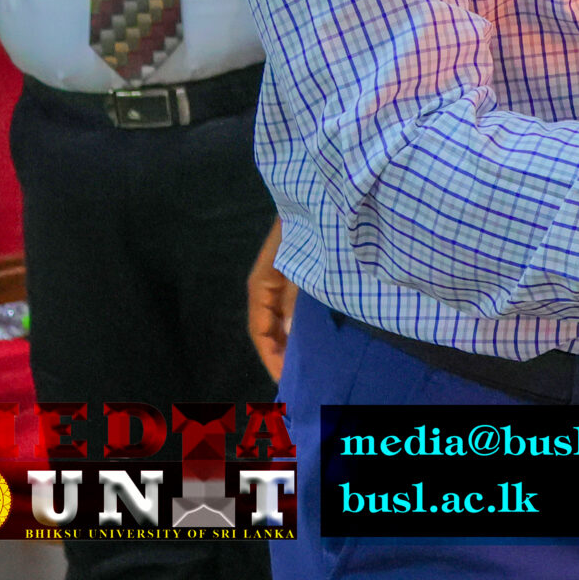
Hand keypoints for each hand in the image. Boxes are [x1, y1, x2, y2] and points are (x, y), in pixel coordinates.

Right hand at [246, 218, 295, 383]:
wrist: (319, 196)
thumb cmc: (304, 230)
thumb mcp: (298, 267)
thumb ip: (294, 300)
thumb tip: (291, 336)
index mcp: (260, 287)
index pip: (260, 332)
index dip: (271, 357)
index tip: (285, 380)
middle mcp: (266, 288)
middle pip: (269, 330)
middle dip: (279, 356)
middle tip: (295, 383)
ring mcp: (280, 283)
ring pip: (280, 321)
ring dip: (288, 343)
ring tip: (304, 368)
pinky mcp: (295, 277)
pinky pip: (291, 309)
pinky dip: (298, 327)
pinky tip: (311, 340)